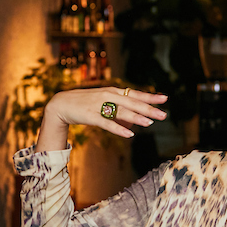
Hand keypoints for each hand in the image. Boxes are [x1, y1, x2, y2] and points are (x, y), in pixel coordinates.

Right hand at [35, 86, 167, 151]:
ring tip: (149, 123)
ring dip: (136, 118)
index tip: (165, 99)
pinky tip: (129, 134)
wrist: (61, 104)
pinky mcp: (91, 116)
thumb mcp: (104, 104)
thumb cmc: (86, 104)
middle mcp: (108, 96)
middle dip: (149, 109)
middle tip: (163, 115)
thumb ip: (120, 112)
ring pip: (121, 112)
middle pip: (132, 103)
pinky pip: (107, 123)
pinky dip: (118, 128)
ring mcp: (99, 105)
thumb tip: (134, 123)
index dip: (150, 97)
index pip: (135, 94)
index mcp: (113, 92)